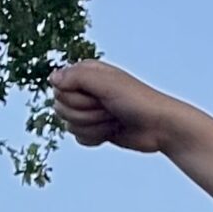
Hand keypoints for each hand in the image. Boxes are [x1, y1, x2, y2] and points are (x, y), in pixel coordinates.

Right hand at [48, 59, 202, 157]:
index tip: (99, 97)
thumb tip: (52, 78)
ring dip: (94, 126)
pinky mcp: (95, 129)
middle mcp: (85, 90)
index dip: (76, 98)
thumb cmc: (138, 100)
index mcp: (86, 73)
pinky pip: (79, 138)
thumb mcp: (108, 83)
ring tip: (115, 120)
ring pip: (69, 125)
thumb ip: (77, 77)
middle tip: (110, 110)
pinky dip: (95, 138)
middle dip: (86, 114)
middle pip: (61, 108)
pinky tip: (112, 132)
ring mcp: (90, 110)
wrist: (161, 127)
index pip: (59, 88)